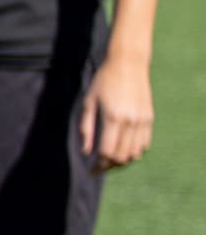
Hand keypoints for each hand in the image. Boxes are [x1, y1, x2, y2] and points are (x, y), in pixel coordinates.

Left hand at [82, 51, 155, 167]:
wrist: (128, 64)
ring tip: (109, 162)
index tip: (89, 170)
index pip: (108, 152)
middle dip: (109, 166)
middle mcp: (131, 121)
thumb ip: (86, 129)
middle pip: (122, 156)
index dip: (98, 165)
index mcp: (113, 118)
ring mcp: (143, 120)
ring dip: (122, 161)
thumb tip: (86, 152)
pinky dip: (135, 152)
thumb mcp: (88, 103)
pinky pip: (145, 143)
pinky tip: (123, 151)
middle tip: (98, 168)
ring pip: (135, 153)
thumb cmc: (103, 82)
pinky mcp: (149, 117)